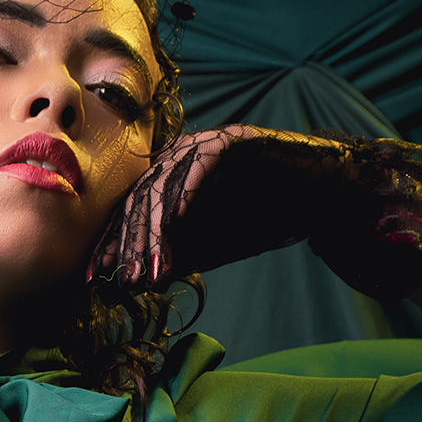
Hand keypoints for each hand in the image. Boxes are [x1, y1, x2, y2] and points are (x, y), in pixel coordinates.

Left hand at [90, 126, 421, 300]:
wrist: (325, 194)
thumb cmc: (270, 215)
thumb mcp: (216, 244)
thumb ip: (181, 256)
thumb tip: (144, 281)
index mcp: (172, 177)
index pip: (133, 210)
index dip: (113, 243)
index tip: (96, 278)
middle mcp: (182, 155)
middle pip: (142, 198)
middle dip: (129, 243)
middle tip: (121, 281)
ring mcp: (207, 143)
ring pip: (166, 183)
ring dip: (155, 229)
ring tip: (149, 268)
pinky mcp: (234, 139)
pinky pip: (202, 164)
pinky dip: (187, 192)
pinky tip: (177, 223)